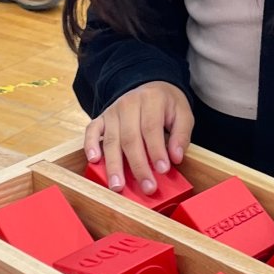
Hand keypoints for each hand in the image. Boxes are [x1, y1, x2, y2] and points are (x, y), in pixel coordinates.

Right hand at [83, 81, 193, 195]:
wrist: (148, 86)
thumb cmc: (166, 105)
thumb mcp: (183, 113)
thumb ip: (181, 135)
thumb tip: (176, 157)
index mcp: (150, 100)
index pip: (151, 128)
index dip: (156, 151)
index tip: (163, 170)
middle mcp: (128, 104)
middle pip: (130, 138)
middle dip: (138, 166)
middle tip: (147, 188)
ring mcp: (112, 112)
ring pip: (111, 140)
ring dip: (113, 165)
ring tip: (117, 186)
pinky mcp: (101, 118)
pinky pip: (91, 131)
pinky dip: (90, 145)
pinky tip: (94, 161)